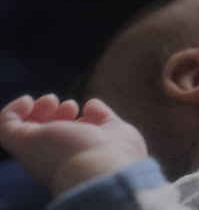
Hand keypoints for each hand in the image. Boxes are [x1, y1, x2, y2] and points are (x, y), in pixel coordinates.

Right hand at [0, 94, 147, 195]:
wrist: (100, 169)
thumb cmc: (114, 153)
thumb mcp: (117, 131)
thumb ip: (105, 119)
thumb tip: (90, 105)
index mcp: (78, 159)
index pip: (67, 142)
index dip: (71, 122)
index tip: (82, 110)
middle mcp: (56, 159)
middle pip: (46, 136)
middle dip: (55, 114)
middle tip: (69, 106)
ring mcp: (38, 152)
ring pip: (25, 131)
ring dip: (37, 110)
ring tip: (52, 101)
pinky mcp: (23, 144)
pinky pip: (6, 126)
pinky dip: (13, 110)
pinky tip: (28, 101)